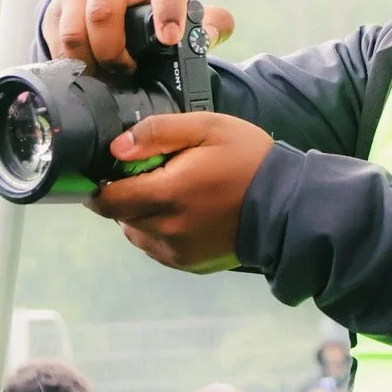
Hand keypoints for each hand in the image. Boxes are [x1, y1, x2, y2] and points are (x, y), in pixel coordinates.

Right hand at [43, 0, 234, 71]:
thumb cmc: (156, 7)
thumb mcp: (185, 10)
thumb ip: (209, 23)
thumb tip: (212, 31)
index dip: (168, 10)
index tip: (170, 39)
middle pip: (104, 13)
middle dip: (115, 52)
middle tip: (127, 71)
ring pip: (75, 29)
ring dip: (90, 60)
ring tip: (106, 74)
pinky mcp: (56, 3)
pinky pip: (55, 38)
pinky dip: (69, 61)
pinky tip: (85, 69)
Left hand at [87, 113, 272, 271]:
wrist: (288, 206)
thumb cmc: (249, 161)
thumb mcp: (207, 127)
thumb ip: (158, 132)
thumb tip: (117, 148)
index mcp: (167, 194)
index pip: (107, 199)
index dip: (104, 184)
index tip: (119, 171)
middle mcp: (166, 229)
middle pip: (121, 216)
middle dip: (129, 195)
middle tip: (157, 176)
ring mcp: (177, 252)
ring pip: (136, 234)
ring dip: (142, 215)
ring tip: (173, 196)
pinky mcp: (188, 264)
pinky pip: (156, 248)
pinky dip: (160, 232)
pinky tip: (186, 215)